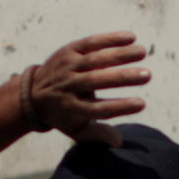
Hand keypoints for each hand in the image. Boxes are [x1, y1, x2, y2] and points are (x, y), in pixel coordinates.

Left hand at [18, 35, 150, 143]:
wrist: (31, 94)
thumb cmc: (62, 116)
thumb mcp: (76, 130)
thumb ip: (98, 135)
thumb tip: (120, 141)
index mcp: (72, 108)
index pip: (99, 109)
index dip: (120, 106)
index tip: (141, 104)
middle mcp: (68, 86)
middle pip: (97, 81)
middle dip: (123, 78)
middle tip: (147, 76)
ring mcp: (68, 66)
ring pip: (95, 59)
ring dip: (120, 54)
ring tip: (143, 52)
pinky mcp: (68, 51)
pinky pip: (91, 43)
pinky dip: (110, 39)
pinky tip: (131, 37)